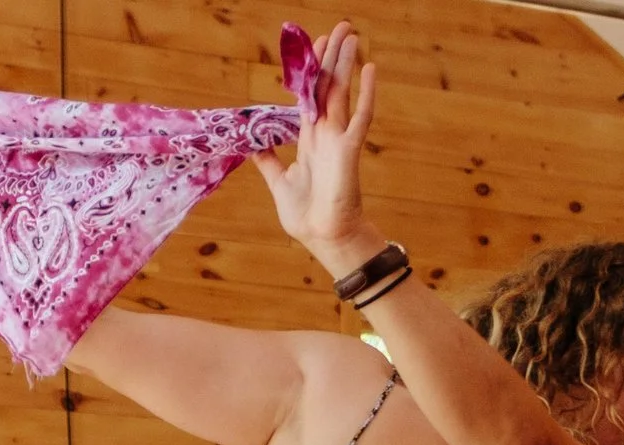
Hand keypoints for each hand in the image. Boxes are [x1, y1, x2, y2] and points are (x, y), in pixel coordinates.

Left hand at [250, 23, 381, 267]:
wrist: (323, 238)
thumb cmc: (305, 215)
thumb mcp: (278, 183)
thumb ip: (268, 161)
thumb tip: (253, 145)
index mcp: (310, 139)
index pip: (310, 95)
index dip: (312, 71)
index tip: (314, 46)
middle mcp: (326, 134)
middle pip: (328, 87)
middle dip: (332, 57)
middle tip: (339, 28)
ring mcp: (339, 140)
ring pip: (343, 93)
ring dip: (347, 64)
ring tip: (353, 37)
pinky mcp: (349, 151)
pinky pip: (360, 117)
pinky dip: (366, 94)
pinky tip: (371, 69)